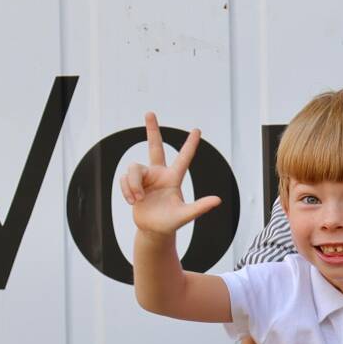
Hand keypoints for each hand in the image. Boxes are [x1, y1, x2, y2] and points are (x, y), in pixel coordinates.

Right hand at [119, 112, 221, 235]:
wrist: (153, 230)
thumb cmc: (171, 222)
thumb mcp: (185, 215)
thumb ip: (200, 207)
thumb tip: (218, 200)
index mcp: (173, 178)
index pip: (184, 157)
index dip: (191, 144)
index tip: (197, 130)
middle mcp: (159, 173)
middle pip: (155, 146)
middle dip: (152, 130)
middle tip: (149, 113)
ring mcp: (145, 177)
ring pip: (133, 169)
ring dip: (133, 185)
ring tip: (138, 200)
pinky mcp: (132, 183)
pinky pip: (124, 179)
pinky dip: (127, 190)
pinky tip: (133, 201)